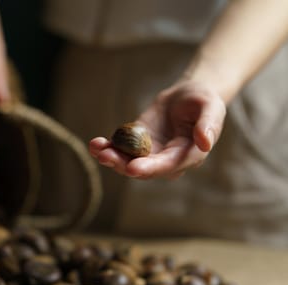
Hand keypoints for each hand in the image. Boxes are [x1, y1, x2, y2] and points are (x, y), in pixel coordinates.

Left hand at [89, 81, 225, 178]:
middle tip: (105, 156)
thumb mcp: (211, 107)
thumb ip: (209, 124)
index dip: (149, 168)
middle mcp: (166, 160)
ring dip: (111, 157)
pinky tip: (95, 144)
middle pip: (143, 168)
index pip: (167, 166)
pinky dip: (107, 147)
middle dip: (123, 164)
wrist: (188, 95)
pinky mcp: (136, 143)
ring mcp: (149, 153)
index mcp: (187, 156)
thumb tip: (205, 143)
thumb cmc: (204, 101)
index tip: (132, 168)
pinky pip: (120, 148)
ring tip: (96, 148)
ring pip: (128, 161)